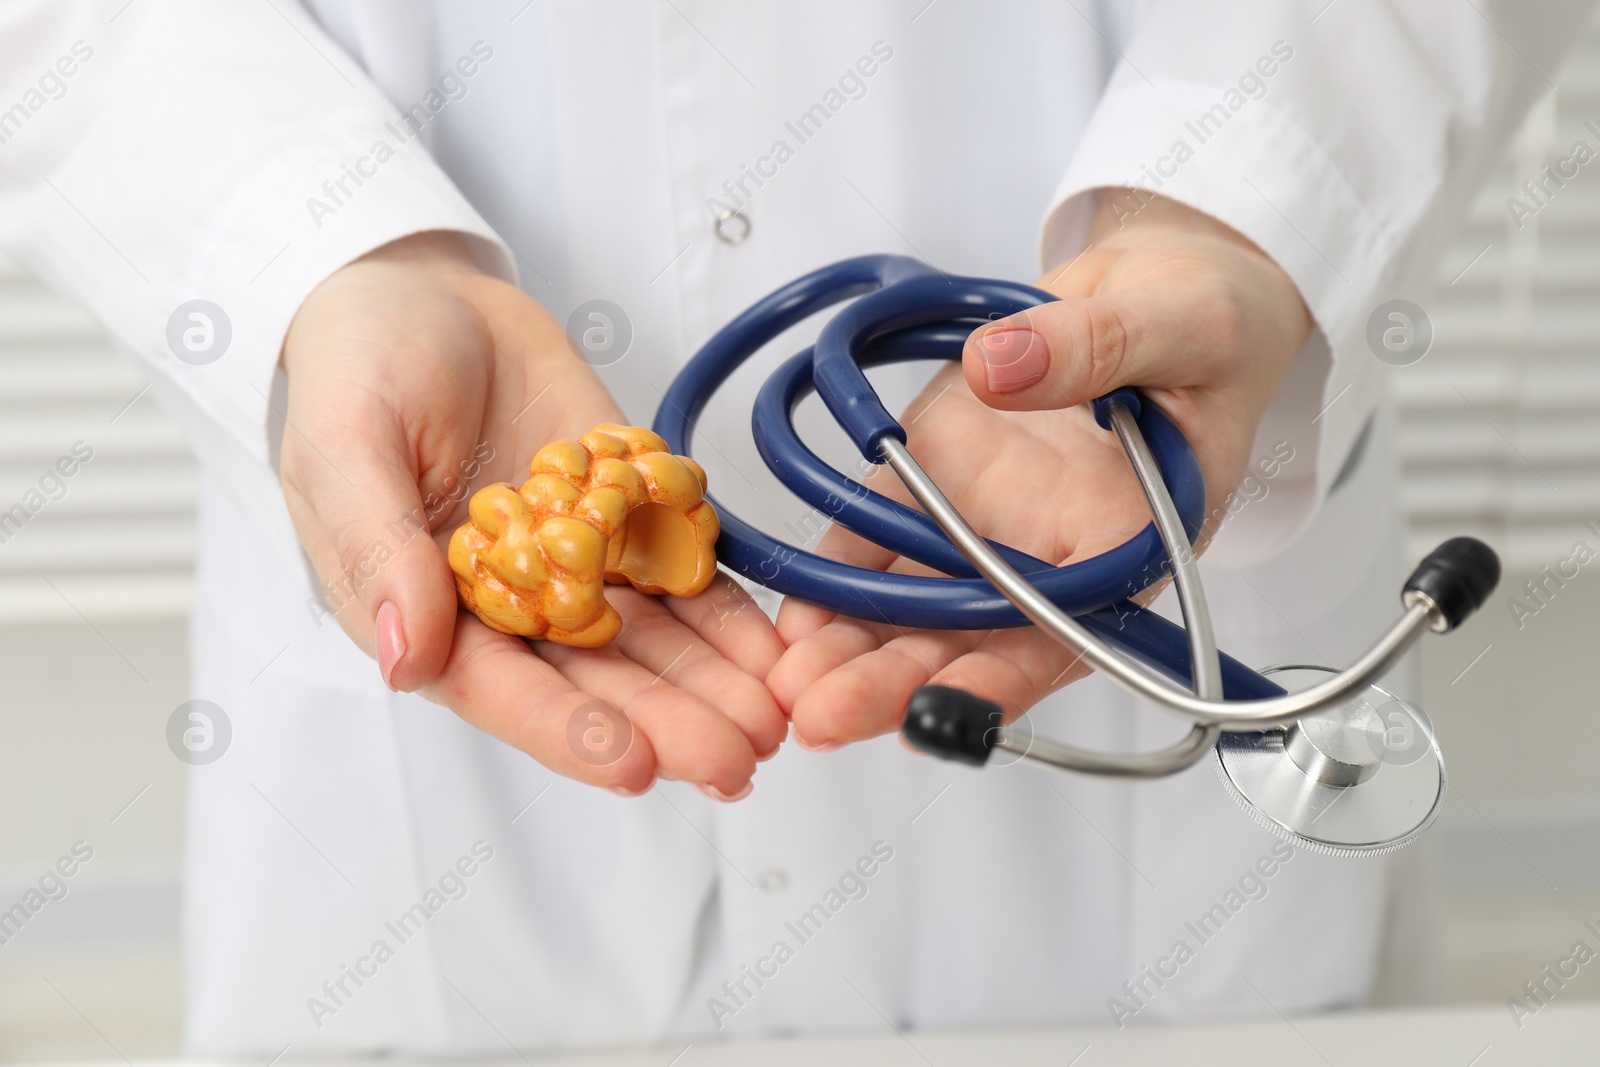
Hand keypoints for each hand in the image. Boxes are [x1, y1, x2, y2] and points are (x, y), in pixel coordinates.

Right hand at [279, 232, 785, 796]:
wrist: (426, 294)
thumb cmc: (359, 366)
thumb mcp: (345, 446)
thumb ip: (379, 551)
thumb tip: (406, 660)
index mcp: (426, 612)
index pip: (501, 691)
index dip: (567, 733)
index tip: (633, 765)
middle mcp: (510, 607)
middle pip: (595, 682)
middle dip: (667, 723)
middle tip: (736, 759)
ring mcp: (577, 566)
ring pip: (653, 642)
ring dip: (713, 683)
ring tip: (774, 717)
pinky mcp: (628, 521)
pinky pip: (685, 575)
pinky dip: (731, 613)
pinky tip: (777, 649)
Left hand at [769, 193, 1311, 746]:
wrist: (1151, 292)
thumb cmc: (1201, 326)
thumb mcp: (1179, 325)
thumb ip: (1097, 345)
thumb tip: (1002, 364)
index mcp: (1128, 546)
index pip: (1063, 636)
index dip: (996, 680)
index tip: (930, 709)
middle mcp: (1048, 556)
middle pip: (968, 641)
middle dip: (893, 684)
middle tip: (821, 713)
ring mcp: (982, 523)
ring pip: (911, 606)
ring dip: (850, 649)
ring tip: (787, 682)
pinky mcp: (931, 478)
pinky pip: (874, 537)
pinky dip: (832, 575)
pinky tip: (791, 615)